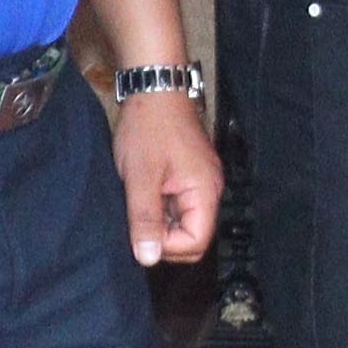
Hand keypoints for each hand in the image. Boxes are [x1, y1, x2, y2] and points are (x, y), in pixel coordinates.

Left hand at [115, 85, 223, 263]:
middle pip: (193, 236)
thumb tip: (148, 259)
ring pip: (183, 221)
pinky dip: (160, 207)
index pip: (196, 242)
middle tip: (137, 217)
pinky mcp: (189, 175)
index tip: (141, 229)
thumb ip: (145, 219)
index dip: (167, 246)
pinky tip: (143, 192)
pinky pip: (179, 205)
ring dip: (160, 220)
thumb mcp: (140, 177)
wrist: (152, 87)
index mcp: (204, 192)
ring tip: (139, 201)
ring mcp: (200, 182)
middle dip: (164, 237)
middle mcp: (209, 190)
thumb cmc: (147, 128)